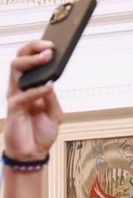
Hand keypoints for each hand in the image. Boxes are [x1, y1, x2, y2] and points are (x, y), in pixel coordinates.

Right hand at [6, 42, 62, 159]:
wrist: (32, 153)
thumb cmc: (41, 133)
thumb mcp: (54, 113)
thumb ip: (52, 98)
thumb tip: (51, 81)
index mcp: (30, 86)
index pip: (30, 61)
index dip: (38, 50)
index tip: (53, 44)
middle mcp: (20, 87)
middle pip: (20, 59)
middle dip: (33, 48)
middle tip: (49, 46)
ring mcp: (15, 95)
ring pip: (17, 69)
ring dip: (32, 62)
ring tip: (47, 58)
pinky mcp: (13, 107)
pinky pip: (25, 94)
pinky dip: (38, 89)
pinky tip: (49, 86)